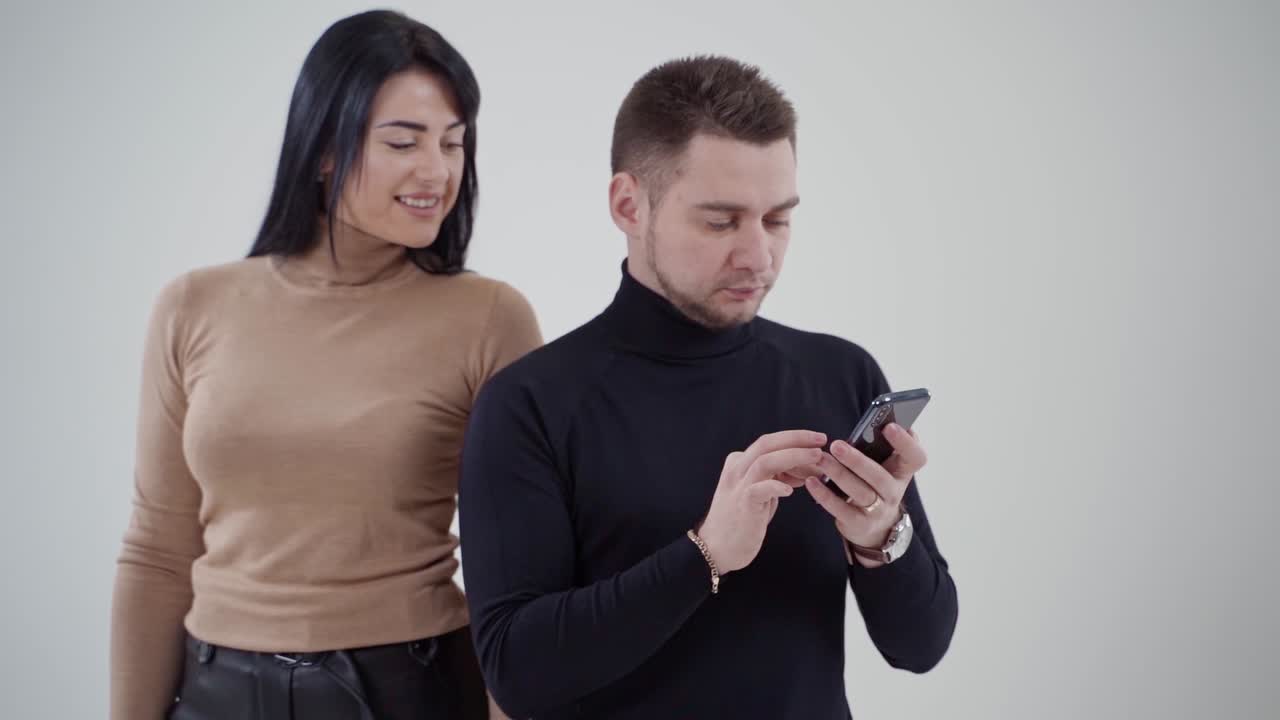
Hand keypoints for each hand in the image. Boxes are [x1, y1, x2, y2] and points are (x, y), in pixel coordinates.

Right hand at [697, 430, 827, 573]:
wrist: (717, 547)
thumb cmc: (743, 520)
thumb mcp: (760, 491)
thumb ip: (777, 476)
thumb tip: (806, 467)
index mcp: (740, 463)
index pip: (769, 443)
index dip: (795, 439)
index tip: (817, 441)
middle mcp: (737, 470)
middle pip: (766, 444)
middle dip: (796, 438)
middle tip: (821, 439)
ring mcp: (738, 487)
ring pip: (764, 462)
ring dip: (793, 456)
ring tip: (816, 457)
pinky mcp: (742, 506)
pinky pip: (758, 490)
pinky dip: (775, 486)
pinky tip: (790, 489)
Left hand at [804, 424, 927, 566]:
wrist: (875, 527)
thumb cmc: (875, 484)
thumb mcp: (884, 466)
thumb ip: (880, 447)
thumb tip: (873, 423)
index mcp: (903, 472)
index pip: (916, 457)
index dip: (905, 442)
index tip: (889, 426)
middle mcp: (894, 492)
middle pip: (880, 477)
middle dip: (858, 461)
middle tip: (836, 445)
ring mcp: (879, 511)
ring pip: (860, 492)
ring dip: (838, 474)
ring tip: (820, 459)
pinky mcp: (859, 524)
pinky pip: (841, 510)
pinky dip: (825, 496)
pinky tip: (812, 482)